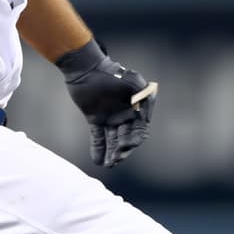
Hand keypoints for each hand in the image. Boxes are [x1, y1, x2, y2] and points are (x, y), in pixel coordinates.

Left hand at [56, 40, 157, 167]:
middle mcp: (124, 116)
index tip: (123, 147)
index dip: (132, 142)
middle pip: (125, 139)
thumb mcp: (135, 83)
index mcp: (136, 110)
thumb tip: (147, 120)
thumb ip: (146, 99)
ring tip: (107, 165)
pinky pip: (98, 136)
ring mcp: (109, 117)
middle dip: (121, 152)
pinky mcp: (94, 118)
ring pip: (112, 141)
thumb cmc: (113, 73)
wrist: (87, 68)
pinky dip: (98, 148)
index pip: (138, 133)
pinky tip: (97, 160)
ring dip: (111, 154)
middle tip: (114, 161)